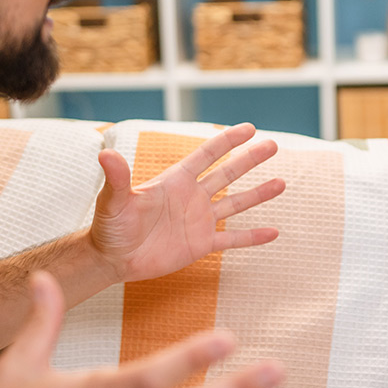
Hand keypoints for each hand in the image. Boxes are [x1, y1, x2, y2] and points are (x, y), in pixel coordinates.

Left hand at [90, 122, 284, 283]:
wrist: (113, 259)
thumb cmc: (110, 227)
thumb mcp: (114, 201)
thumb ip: (118, 178)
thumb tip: (106, 154)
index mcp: (175, 181)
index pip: (206, 155)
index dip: (227, 141)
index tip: (250, 128)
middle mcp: (192, 197)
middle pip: (227, 174)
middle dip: (250, 160)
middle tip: (272, 146)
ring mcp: (199, 221)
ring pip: (235, 204)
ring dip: (258, 194)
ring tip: (281, 184)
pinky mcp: (201, 245)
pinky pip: (232, 239)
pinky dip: (252, 237)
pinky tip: (273, 233)